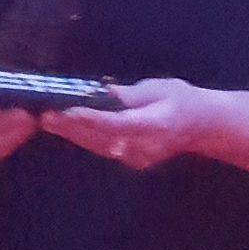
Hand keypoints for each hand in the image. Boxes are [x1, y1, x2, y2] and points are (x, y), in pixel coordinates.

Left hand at [43, 73, 217, 170]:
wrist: (201, 126)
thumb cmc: (182, 101)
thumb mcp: (160, 88)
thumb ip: (133, 94)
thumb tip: (106, 92)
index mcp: (155, 125)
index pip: (118, 124)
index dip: (92, 119)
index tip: (69, 112)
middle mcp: (145, 147)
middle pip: (102, 139)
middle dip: (72, 128)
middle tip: (46, 115)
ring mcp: (138, 158)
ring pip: (99, 146)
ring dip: (73, 134)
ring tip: (49, 121)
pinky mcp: (132, 160)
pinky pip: (104, 149)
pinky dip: (85, 138)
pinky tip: (67, 128)